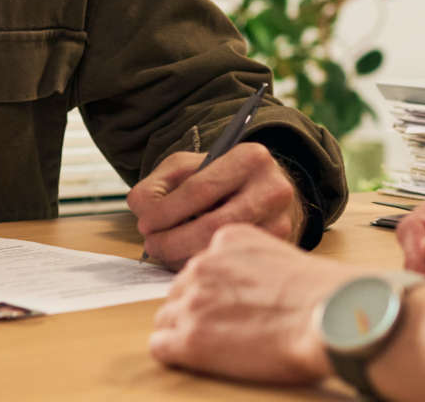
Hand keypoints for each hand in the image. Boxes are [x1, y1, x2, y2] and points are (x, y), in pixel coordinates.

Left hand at [128, 143, 304, 267]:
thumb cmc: (221, 180)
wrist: (268, 194)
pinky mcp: (279, 250)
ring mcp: (280, 224)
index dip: (165, 211)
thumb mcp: (188, 167)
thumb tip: (143, 212)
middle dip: (172, 240)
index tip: (144, 224)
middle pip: (211, 226)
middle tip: (151, 245)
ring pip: (221, 250)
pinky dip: (203, 264)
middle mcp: (273, 190)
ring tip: (167, 252)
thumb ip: (158, 185)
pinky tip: (190, 258)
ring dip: (183, 257)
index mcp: (250, 159)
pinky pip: (231, 264)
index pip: (200, 190)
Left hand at [149, 223, 356, 384]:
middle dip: (196, 310)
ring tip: (216, 345)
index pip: (200, 265)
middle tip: (223, 328)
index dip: (213, 290)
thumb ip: (253, 264)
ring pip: (167, 318)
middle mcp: (203, 264)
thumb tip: (248, 289)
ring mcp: (193, 301)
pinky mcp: (189, 339)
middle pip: (179, 291)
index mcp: (227, 239)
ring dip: (185, 331)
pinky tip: (198, 358)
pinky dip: (175, 354)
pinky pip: (160, 346)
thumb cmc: (321, 293)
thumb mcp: (282, 255)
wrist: (327, 316)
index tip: (230, 304)